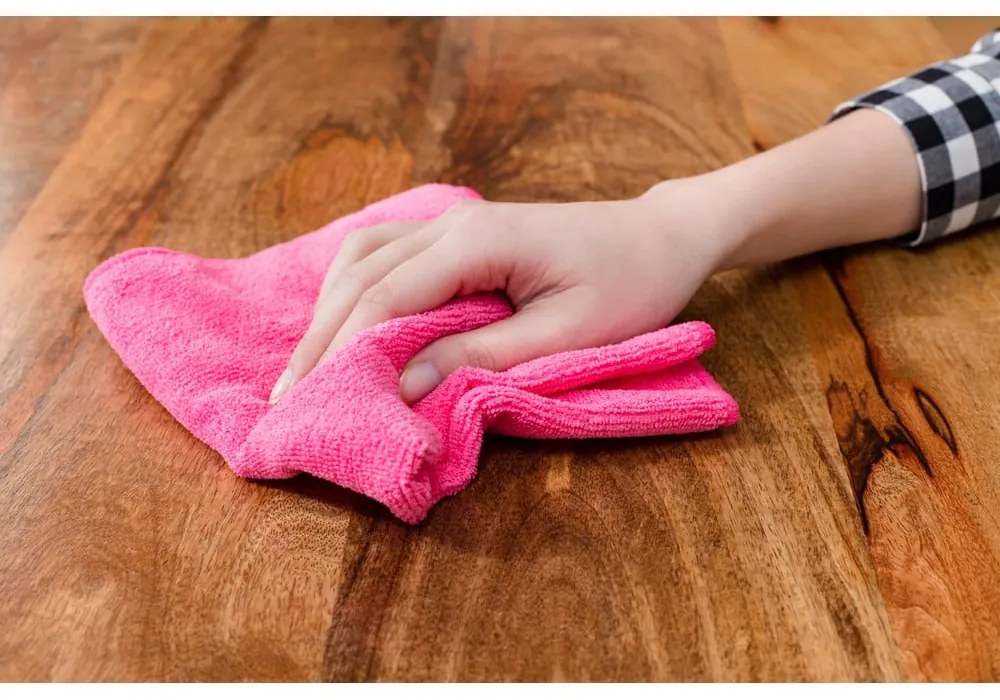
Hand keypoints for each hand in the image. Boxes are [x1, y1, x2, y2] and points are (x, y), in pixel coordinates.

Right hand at [269, 178, 736, 404]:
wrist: (659, 238)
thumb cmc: (629, 288)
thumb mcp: (563, 336)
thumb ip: (480, 357)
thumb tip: (404, 384)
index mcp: (477, 242)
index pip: (385, 298)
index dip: (341, 352)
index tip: (310, 402)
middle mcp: (452, 222)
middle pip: (361, 277)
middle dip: (320, 338)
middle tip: (287, 397)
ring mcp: (453, 221)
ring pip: (364, 257)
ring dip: (329, 310)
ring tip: (308, 366)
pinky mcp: (459, 233)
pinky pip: (387, 252)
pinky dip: (355, 289)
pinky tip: (344, 322)